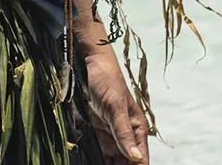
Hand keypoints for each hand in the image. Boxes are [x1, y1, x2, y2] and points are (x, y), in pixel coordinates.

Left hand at [82, 46, 148, 164]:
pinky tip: (81, 161)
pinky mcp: (94, 135)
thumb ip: (124, 133)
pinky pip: (93, 154)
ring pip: (108, 162)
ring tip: (90, 163)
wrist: (88, 66)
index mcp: (136, 130)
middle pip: (124, 164)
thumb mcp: (116, 107)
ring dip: (101, 164)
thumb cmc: (108, 81)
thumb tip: (137, 158)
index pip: (140, 160)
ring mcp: (109, 137)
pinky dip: (89, 159)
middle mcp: (124, 137)